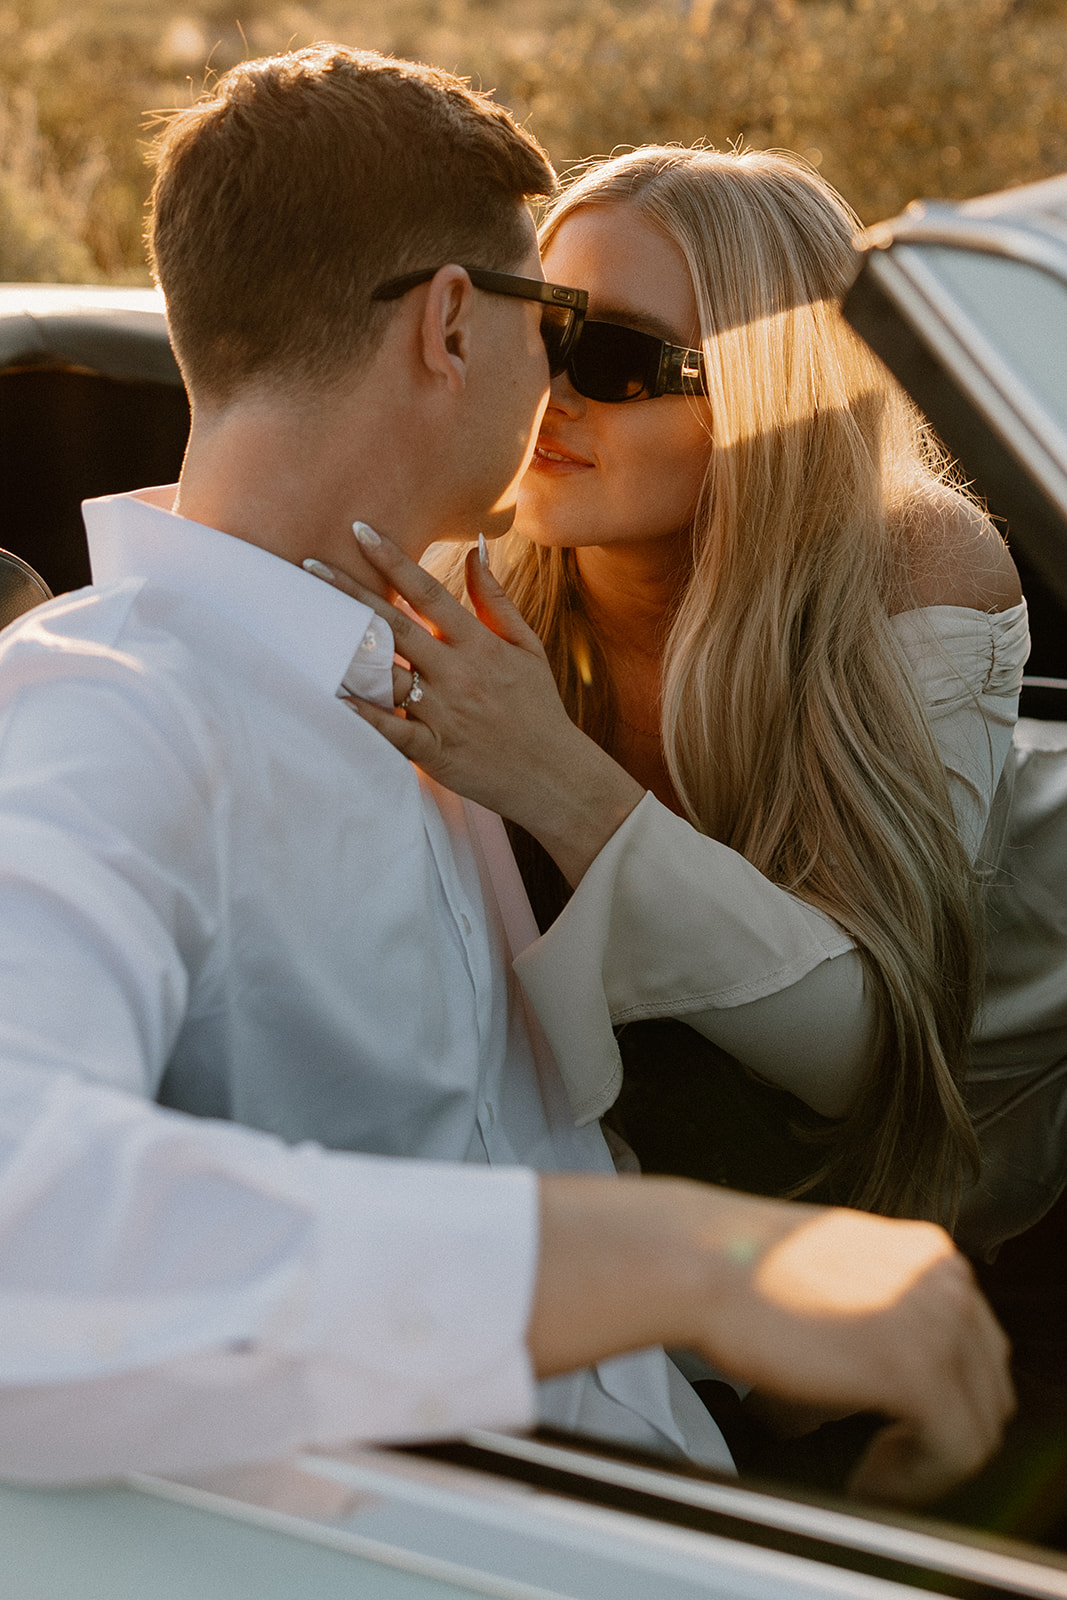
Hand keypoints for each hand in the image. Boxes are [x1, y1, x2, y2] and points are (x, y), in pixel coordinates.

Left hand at [304, 533, 643, 883]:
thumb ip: (495, 599)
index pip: (428, 591)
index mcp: (478, 644)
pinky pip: (390, 729)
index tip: (360, 530)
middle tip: (309, 565)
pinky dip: (362, 715)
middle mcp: (456, 672)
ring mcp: (443, 711)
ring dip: (346, 651)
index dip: (392, 559)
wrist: (554, 774)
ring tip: (303, 626)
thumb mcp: (526, 647)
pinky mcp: (433, 749)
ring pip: (385, 674)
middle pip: (394, 624)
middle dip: (350, 592)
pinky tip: (332, 697)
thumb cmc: (537, 707)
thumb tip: (476, 550)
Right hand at [531, 1176, 1013, 1505]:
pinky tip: (869, 1478)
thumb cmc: (743, 1270)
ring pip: (977, 1424)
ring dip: (928, 1461)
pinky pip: (950, 1449)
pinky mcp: (915, 1367)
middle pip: (987, 1385)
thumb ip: (882, 1308)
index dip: (943, 1399)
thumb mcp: (835, 1276)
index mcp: (928, 1253)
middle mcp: (944, 1277)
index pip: (975, 1346)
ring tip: (876, 1472)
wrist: (700, 1260)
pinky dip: (913, 1478)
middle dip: (943, 1432)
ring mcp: (936, 1319)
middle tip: (890, 1459)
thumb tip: (893, 1373)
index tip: (900, 1428)